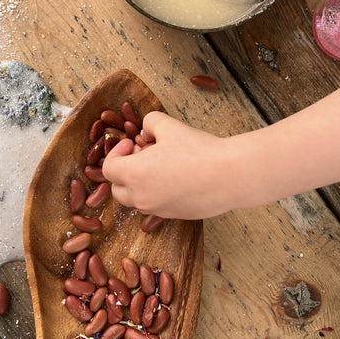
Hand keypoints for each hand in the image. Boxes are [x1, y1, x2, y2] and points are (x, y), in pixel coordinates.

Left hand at [102, 111, 227, 218]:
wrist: (230, 175)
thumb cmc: (199, 150)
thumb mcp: (170, 126)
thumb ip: (151, 122)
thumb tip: (146, 128)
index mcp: (135, 175)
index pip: (108, 169)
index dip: (117, 153)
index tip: (134, 144)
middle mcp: (142, 197)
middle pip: (118, 189)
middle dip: (125, 171)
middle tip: (144, 155)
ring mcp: (159, 210)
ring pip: (137, 200)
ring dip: (141, 184)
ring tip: (163, 165)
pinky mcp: (175, 216)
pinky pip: (157, 206)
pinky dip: (158, 193)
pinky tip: (178, 177)